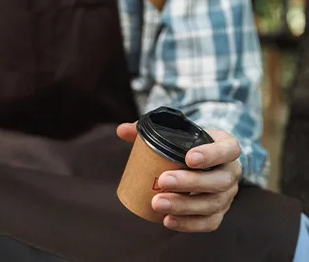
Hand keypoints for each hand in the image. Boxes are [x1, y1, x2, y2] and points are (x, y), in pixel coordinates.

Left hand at [117, 123, 241, 232]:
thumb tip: (122, 130)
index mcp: (226, 146)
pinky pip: (209, 222)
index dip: (211, 155)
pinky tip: (168, 220)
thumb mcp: (175, 131)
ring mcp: (228, 195)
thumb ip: (149, 129)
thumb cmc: (187, 143)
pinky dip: (189, 224)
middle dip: (190, 183)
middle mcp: (231, 172)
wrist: (202, 160)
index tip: (188, 158)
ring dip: (184, 206)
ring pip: (212, 204)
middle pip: (219, 181)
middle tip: (163, 181)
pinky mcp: (220, 212)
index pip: (228, 149)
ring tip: (158, 203)